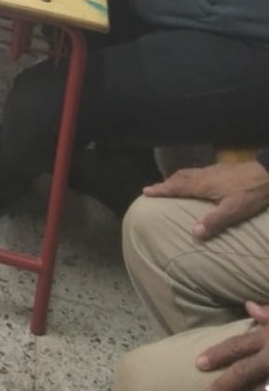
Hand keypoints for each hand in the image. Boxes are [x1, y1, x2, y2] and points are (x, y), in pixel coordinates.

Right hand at [142, 159, 268, 239]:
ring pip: (187, 173)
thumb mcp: (233, 210)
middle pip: (179, 177)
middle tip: (153, 189)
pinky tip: (194, 182)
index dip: (161, 190)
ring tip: (169, 185)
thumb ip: (215, 221)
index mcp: (203, 185)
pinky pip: (195, 172)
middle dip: (165, 183)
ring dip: (175, 179)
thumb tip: (194, 233)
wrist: (266, 174)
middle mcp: (203, 175)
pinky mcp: (220, 170)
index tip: (145, 191)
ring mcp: (211, 171)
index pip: (177, 187)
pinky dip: (186, 177)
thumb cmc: (249, 193)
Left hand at [198, 302, 268, 389]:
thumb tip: (249, 306)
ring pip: (260, 387)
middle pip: (244, 372)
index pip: (237, 346)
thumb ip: (268, 312)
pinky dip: (259, 389)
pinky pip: (267, 387)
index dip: (217, 354)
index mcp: (267, 338)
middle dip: (225, 384)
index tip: (198, 363)